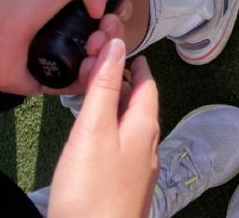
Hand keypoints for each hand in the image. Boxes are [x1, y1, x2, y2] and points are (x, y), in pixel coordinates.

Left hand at [0, 0, 128, 96]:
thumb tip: (105, 8)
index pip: (109, 9)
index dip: (118, 12)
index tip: (113, 13)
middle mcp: (68, 26)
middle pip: (109, 36)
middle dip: (114, 33)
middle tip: (102, 30)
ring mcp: (60, 54)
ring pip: (99, 62)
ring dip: (105, 55)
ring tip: (92, 48)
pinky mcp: (50, 79)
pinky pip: (80, 86)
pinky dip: (89, 78)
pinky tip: (87, 67)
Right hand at [48, 40, 159, 217]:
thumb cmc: (93, 193)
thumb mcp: (94, 129)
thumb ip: (105, 86)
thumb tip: (117, 45)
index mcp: (144, 127)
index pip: (146, 83)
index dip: (133, 62)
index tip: (122, 46)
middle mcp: (146, 147)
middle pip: (139, 103)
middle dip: (122, 81)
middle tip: (102, 66)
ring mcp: (136, 171)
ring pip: (129, 126)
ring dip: (114, 106)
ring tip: (94, 96)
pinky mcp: (121, 188)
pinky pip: (120, 147)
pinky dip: (108, 130)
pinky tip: (92, 138)